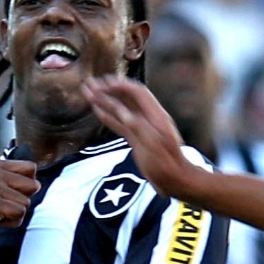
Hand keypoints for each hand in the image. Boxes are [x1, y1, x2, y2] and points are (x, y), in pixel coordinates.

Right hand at [0, 158, 38, 247]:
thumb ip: (9, 180)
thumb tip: (37, 183)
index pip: (31, 168)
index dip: (26, 186)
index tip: (9, 194)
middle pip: (33, 185)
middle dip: (22, 200)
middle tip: (2, 206)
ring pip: (26, 203)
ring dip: (14, 214)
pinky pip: (19, 214)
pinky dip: (11, 222)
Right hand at [82, 75, 198, 196]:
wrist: (175, 181)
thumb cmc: (166, 164)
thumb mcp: (152, 144)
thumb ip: (136, 126)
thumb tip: (120, 111)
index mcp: (156, 115)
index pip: (138, 93)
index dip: (121, 85)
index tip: (104, 82)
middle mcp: (149, 118)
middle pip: (127, 98)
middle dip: (108, 90)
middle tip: (89, 84)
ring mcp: (142, 129)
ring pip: (121, 110)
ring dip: (105, 101)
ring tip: (88, 93)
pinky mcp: (136, 139)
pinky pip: (120, 124)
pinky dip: (108, 116)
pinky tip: (97, 111)